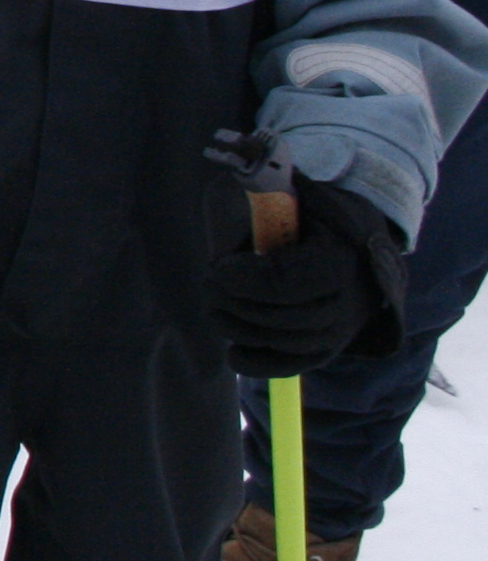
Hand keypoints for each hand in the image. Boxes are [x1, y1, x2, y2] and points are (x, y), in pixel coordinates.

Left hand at [206, 176, 407, 376]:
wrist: (345, 239)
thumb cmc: (299, 211)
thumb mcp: (274, 192)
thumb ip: (247, 208)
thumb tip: (224, 247)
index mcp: (340, 257)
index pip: (290, 283)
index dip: (246, 280)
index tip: (219, 267)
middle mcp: (349, 300)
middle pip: (284, 318)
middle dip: (234, 301)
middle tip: (211, 281)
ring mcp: (341, 330)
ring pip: (283, 343)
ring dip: (236, 326)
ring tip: (215, 303)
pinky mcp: (325, 350)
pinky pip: (288, 368)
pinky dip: (254, 361)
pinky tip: (234, 347)